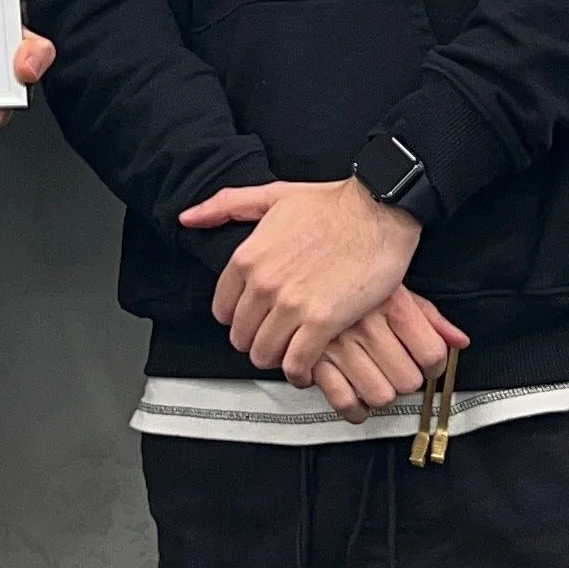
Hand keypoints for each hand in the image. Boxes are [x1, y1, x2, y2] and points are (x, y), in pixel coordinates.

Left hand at [178, 172, 465, 384]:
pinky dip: (299, 372)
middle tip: (274, 338)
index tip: (252, 319)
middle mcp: (264, 283)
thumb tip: (189, 217)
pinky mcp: (322, 321)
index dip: (237, 318)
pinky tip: (306, 368)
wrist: (379, 211)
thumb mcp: (272, 196)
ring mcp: (292, 305)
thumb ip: (225, 206)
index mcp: (248, 257)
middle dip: (255, 340)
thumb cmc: (333, 204)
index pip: (222, 309)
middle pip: (241, 336)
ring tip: (290, 353)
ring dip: (276, 358)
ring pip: (264, 354)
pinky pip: (296, 363)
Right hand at [307, 286, 471, 425]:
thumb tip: (459, 341)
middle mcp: (367, 324)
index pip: (432, 355)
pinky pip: (343, 400)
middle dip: (407, 380)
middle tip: (399, 371)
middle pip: (408, 381)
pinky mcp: (312, 358)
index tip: (428, 366)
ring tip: (377, 381)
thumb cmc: (353, 270)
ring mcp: (338, 343)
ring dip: (382, 395)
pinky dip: (354, 408)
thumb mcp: (396, 285)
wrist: (307, 253)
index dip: (435, 367)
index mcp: (392, 304)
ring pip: (380, 395)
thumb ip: (430, 316)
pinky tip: (357, 399)